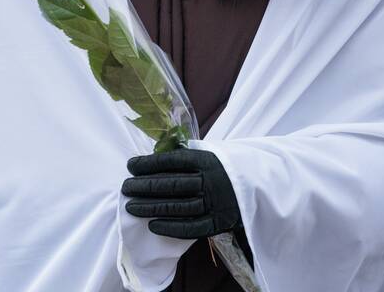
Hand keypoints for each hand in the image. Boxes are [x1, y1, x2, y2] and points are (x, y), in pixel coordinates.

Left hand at [121, 147, 241, 238]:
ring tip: (131, 206)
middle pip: (172, 184)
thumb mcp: (209, 154)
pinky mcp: (219, 222)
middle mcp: (211, 181)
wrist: (258, 187)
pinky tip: (152, 225)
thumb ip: (185, 156)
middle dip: (144, 186)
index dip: (149, 164)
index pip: (172, 161)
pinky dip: (170, 228)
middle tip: (125, 188)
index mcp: (207, 159)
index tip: (131, 166)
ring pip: (178, 207)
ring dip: (151, 207)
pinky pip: (191, 228)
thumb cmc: (223, 168)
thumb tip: (152, 157)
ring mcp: (216, 203)